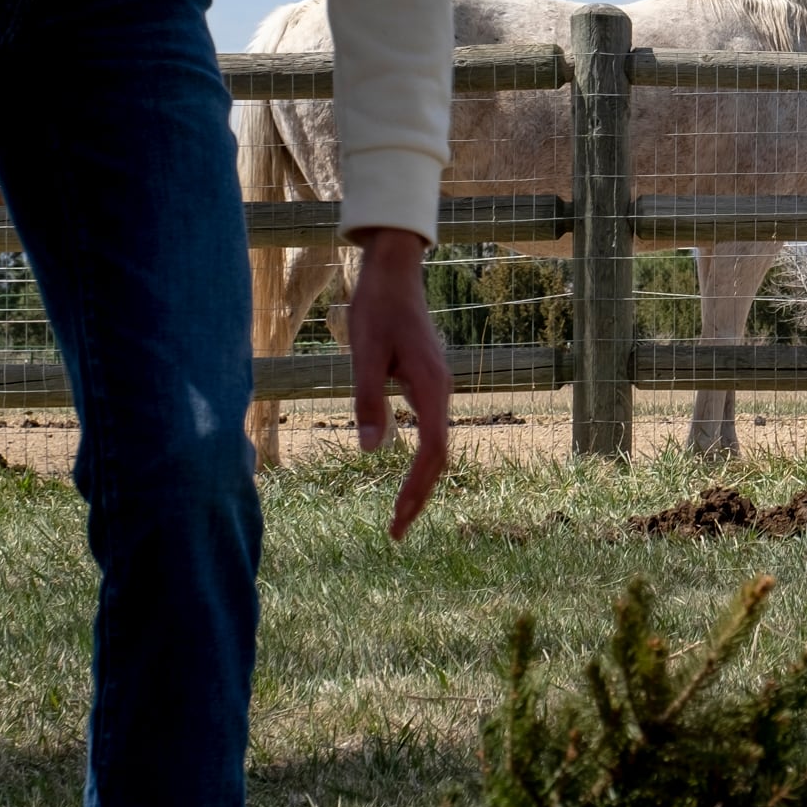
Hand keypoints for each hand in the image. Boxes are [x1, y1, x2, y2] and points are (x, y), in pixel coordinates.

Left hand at [345, 227, 452, 536]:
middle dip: (419, 496)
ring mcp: (438, 389)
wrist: (394, 274)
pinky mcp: (429, 385)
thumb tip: (373, 451)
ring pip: (437, 446)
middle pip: (439, 457)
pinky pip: (432, 433)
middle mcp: (442, 392)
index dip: (417, 487)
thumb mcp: (364, 354)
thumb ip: (368, 400)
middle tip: (396, 532)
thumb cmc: (376, 309)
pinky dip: (421, 461)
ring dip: (420, 482)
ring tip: (400, 514)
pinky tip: (406, 475)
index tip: (397, 518)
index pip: (432, 450)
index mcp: (432, 387)